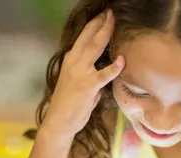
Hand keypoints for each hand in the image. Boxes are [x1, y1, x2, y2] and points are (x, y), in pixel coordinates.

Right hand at [43, 10, 124, 136]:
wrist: (59, 122)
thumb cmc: (70, 105)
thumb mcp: (78, 85)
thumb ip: (91, 77)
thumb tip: (103, 77)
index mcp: (71, 61)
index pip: (83, 38)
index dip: (94, 26)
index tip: (103, 16)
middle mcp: (74, 63)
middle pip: (89, 38)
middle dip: (100, 23)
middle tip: (110, 12)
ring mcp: (80, 73)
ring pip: (94, 48)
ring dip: (105, 33)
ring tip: (113, 22)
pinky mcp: (87, 86)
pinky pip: (103, 75)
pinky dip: (113, 68)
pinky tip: (121, 60)